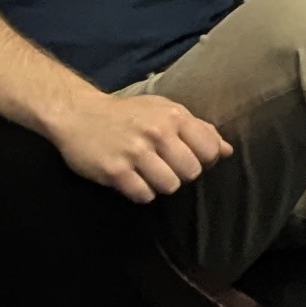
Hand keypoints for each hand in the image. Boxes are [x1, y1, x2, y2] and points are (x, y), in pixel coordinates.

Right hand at [44, 90, 232, 202]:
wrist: (78, 114)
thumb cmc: (128, 114)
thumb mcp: (164, 111)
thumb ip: (198, 129)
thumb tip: (227, 150)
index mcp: (173, 116)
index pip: (209, 150)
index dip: (204, 160)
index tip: (188, 158)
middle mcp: (157, 132)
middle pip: (191, 172)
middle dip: (181, 174)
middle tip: (165, 167)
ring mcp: (135, 152)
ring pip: (169, 187)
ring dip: (160, 185)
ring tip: (147, 173)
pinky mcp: (115, 171)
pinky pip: (143, 195)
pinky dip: (140, 192)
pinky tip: (132, 180)